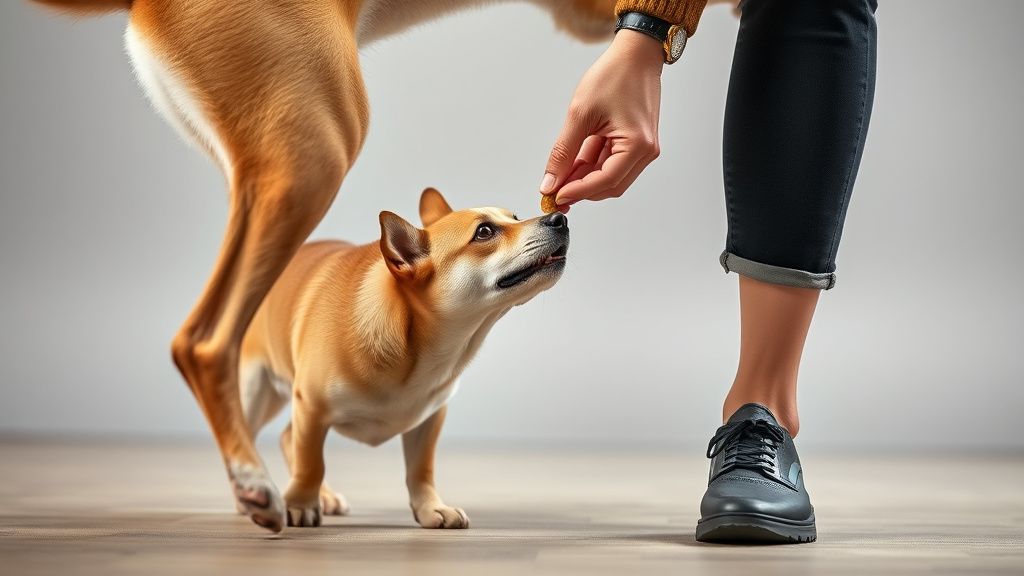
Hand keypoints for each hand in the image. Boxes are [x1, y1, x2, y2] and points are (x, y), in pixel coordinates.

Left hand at [540, 30, 663, 210]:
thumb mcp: (580, 114)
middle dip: (581, 189)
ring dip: (585, 177)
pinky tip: (575, 160)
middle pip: (610, 186)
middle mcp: (646, 151)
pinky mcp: (637, 143)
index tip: (555, 196)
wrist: (635, 55)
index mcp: (637, 144)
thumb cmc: (614, 75)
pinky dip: (593, 165)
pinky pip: (613, 163)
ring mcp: (643, 148)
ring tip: (562, 170)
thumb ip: (563, 152)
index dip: (577, 192)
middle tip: (554, 188)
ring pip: (610, 177)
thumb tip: (551, 182)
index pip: (605, 182)